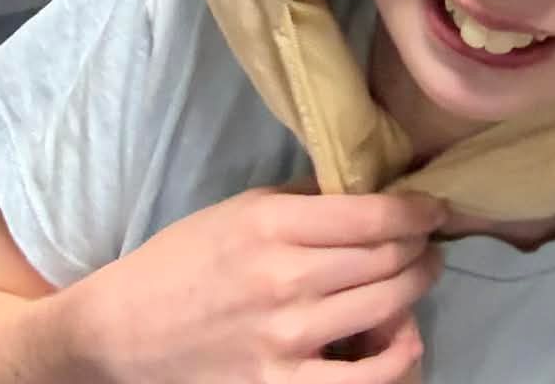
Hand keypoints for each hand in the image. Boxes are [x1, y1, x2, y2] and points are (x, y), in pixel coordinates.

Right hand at [61, 186, 443, 383]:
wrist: (119, 333)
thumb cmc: (181, 261)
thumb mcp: (240, 208)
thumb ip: (305, 200)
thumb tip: (369, 190)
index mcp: (273, 224)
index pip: (375, 214)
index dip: (419, 209)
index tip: (434, 207)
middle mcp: (285, 279)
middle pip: (389, 258)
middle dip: (421, 246)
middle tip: (428, 241)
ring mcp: (285, 340)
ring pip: (387, 307)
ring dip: (416, 288)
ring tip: (417, 278)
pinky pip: (364, 380)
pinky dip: (397, 356)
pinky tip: (402, 337)